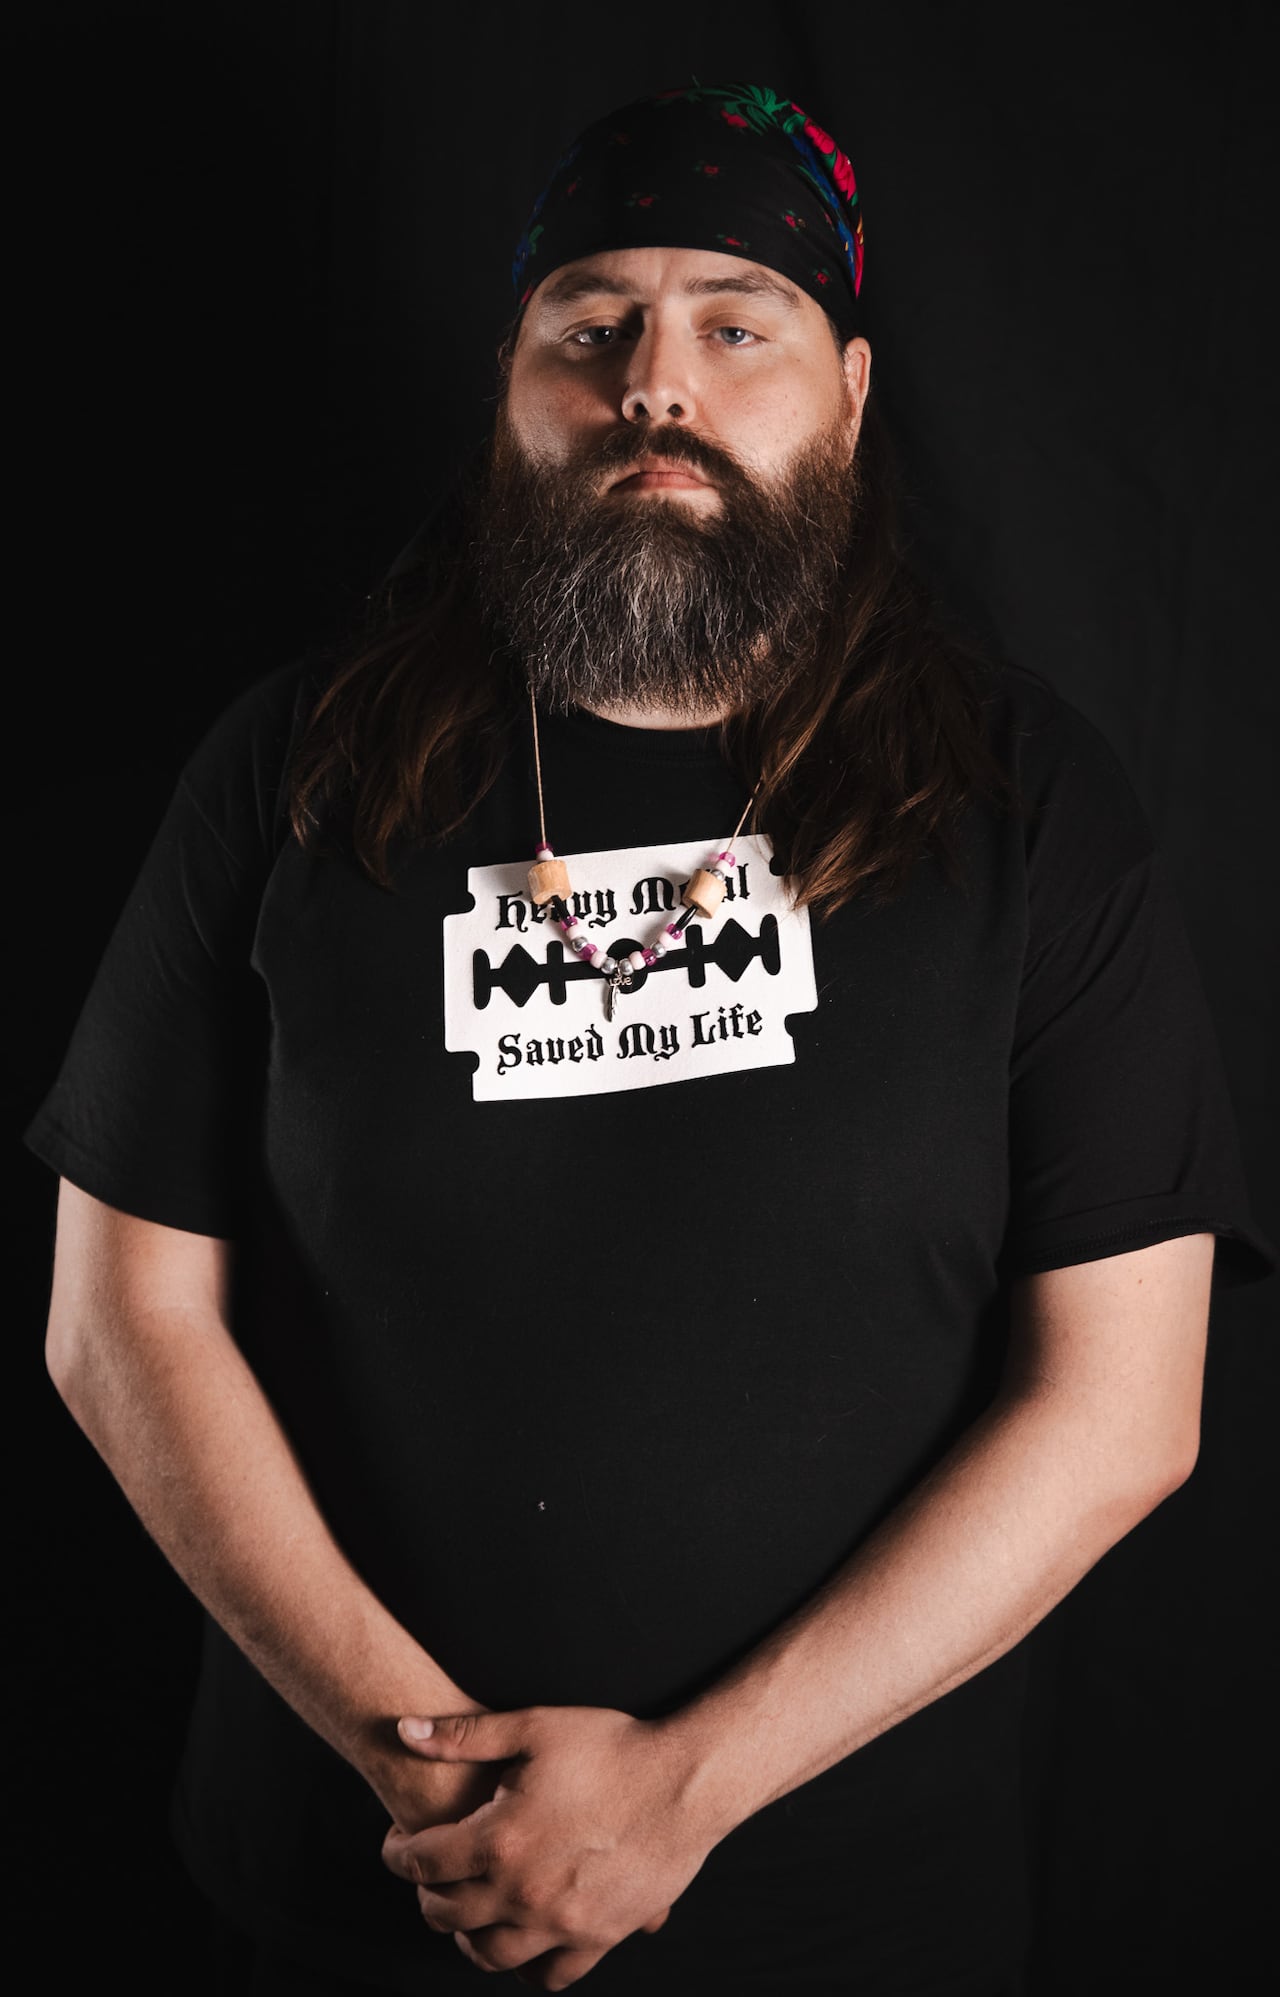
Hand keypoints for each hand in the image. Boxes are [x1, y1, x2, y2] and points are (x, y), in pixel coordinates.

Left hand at [381, 1705, 713, 1988]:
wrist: (685, 1782)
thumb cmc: (612, 1747)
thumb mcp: (535, 1726)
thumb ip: (464, 1734)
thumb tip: (403, 1729)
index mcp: (500, 1840)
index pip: (422, 1862)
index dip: (398, 1851)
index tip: (398, 1842)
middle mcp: (523, 1893)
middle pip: (447, 1913)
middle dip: (426, 1892)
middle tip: (431, 1872)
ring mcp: (561, 1923)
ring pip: (489, 1954)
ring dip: (467, 1935)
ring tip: (469, 1908)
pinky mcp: (598, 1938)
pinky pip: (550, 1975)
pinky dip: (526, 1966)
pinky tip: (521, 1938)